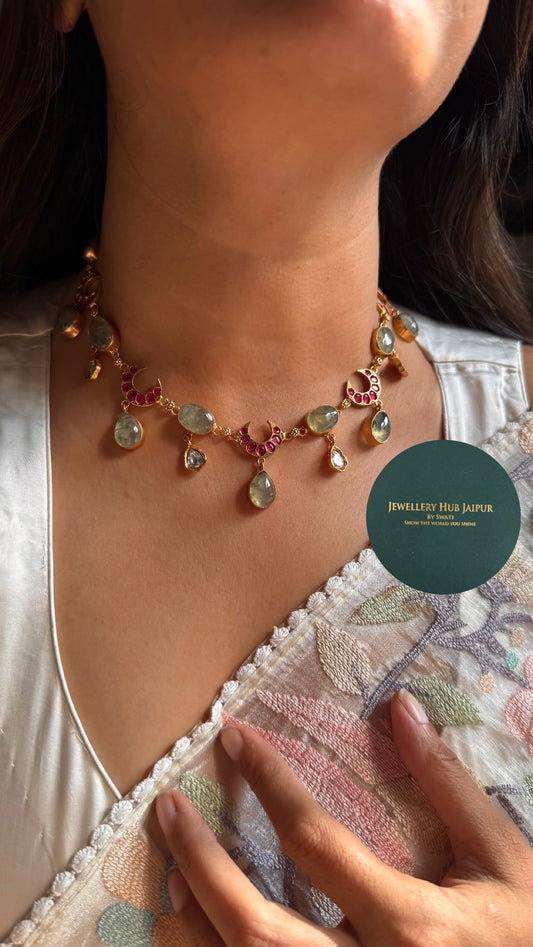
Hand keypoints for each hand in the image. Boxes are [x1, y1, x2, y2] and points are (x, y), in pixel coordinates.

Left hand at [156, 689, 531, 946]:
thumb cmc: (521, 935)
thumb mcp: (501, 858)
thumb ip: (448, 785)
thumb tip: (402, 708)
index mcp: (410, 925)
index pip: (315, 841)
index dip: (268, 783)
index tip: (233, 739)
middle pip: (255, 927)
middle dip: (201, 862)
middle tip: (167, 806)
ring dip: (194, 924)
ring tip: (168, 873)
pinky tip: (198, 927)